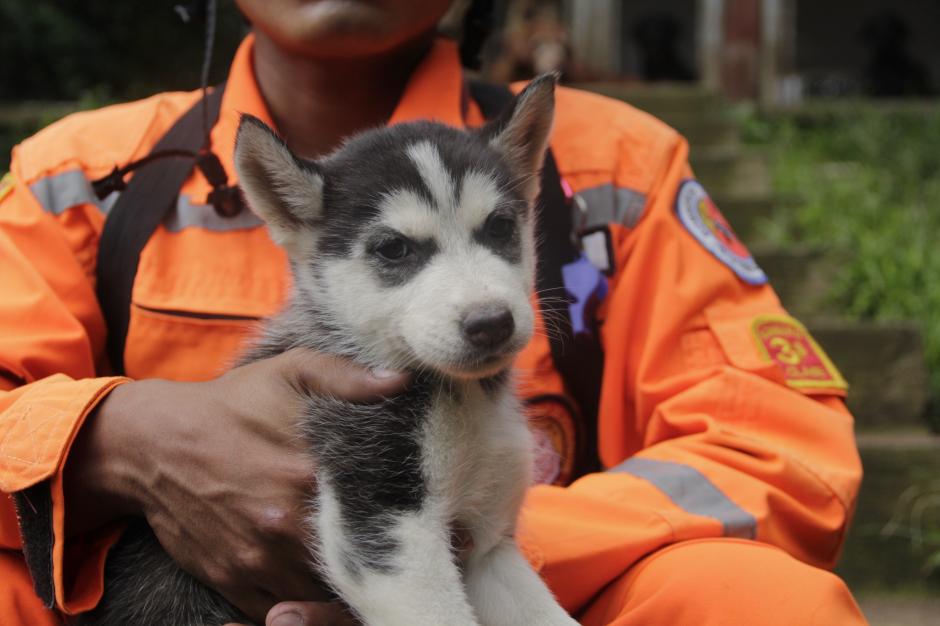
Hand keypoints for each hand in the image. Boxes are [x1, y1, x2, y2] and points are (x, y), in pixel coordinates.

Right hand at [65, 348, 407, 622]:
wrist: (154, 444)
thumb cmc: (230, 404)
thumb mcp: (289, 372)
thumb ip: (346, 378)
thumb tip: (401, 382)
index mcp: (308, 474)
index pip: (382, 514)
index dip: (426, 529)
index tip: (458, 535)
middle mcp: (285, 523)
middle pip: (359, 564)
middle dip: (397, 568)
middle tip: (436, 563)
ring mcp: (258, 558)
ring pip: (324, 597)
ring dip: (355, 593)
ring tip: (389, 584)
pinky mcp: (234, 580)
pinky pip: (283, 613)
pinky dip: (310, 612)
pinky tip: (336, 596)